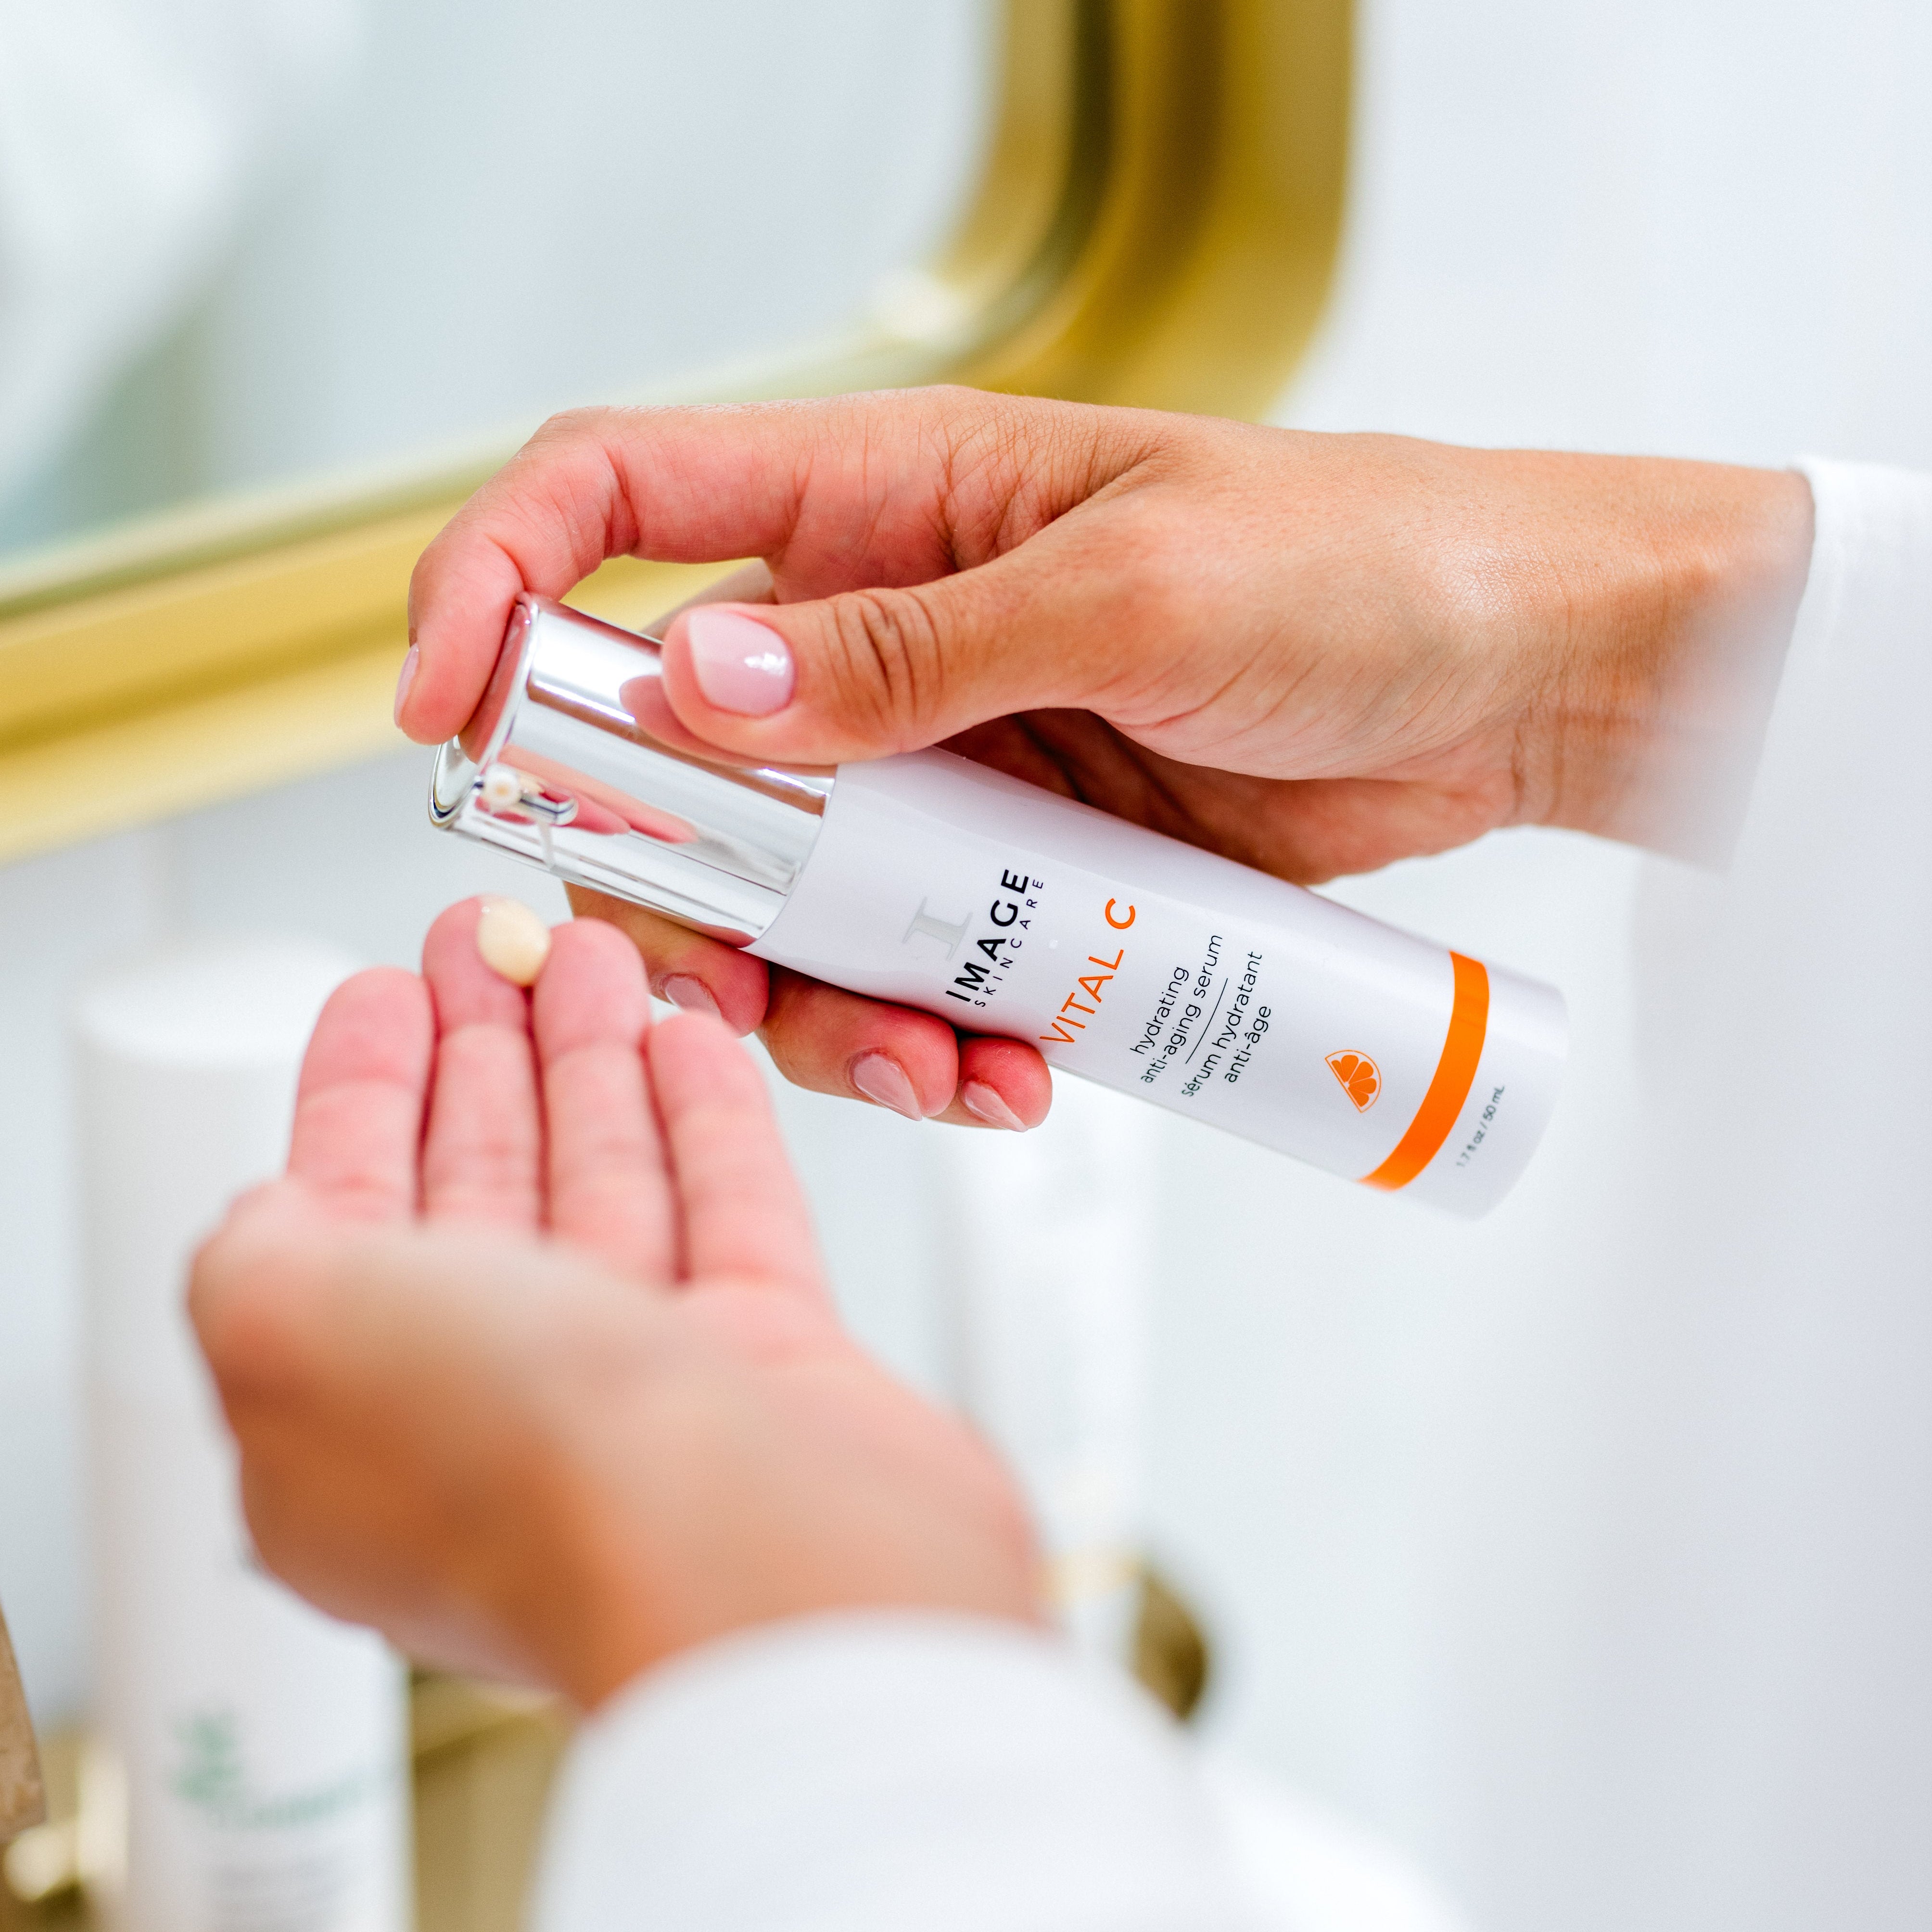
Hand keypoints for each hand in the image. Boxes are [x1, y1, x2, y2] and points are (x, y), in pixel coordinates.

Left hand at [189, 900, 1040, 1707]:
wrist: (753, 1555)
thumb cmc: (521, 1460)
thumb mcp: (285, 1327)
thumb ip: (253, 1256)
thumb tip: (278, 1217)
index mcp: (359, 1429)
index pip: (347, 1222)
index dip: (365, 1094)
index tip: (389, 989)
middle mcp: (504, 1413)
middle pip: (486, 1190)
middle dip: (486, 1053)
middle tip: (496, 937)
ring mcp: (646, 1393)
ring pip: (611, 1187)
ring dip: (596, 1062)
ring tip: (597, 951)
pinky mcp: (769, 1368)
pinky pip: (728, 1214)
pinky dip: (705, 1122)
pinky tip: (687, 1042)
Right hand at [401, 388, 1812, 1130]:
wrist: (1515, 683)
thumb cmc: (1364, 567)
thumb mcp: (1137, 590)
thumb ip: (916, 645)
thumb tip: (700, 684)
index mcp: (891, 500)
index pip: (623, 501)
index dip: (502, 585)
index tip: (445, 708)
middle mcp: (886, 635)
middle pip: (675, 760)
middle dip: (670, 888)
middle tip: (729, 989)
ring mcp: (945, 766)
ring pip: (788, 900)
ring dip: (824, 1005)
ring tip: (943, 1065)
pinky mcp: (1015, 870)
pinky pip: (912, 967)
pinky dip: (933, 1036)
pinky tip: (1009, 1067)